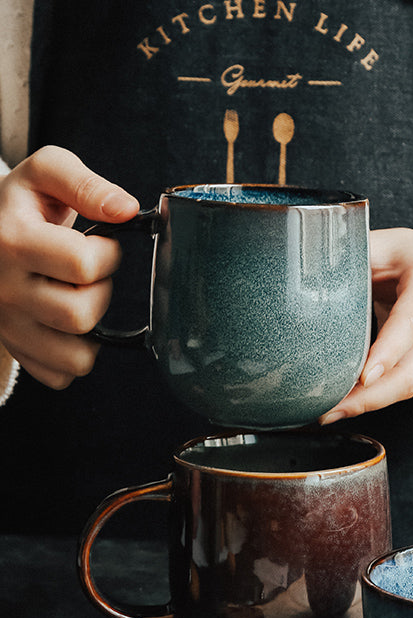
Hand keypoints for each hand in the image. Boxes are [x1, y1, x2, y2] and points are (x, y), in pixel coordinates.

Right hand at [0, 146, 138, 388]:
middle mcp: (3, 289)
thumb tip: (126, 209)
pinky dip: (74, 357)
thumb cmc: (22, 204)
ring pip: (75, 357)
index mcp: (12, 240)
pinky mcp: (14, 348)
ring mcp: (6, 325)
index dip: (108, 254)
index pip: (84, 264)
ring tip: (80, 299)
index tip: (101, 244)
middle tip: (89, 275)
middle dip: (101, 292)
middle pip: (80, 314)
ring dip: (93, 330)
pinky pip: (61, 375)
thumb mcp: (45, 174)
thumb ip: (85, 184)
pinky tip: (68, 326)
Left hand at [319, 226, 412, 423]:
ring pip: (410, 384)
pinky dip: (375, 398)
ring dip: (371, 403)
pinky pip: (404, 385)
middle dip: (373, 396)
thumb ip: (348, 258)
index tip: (363, 377)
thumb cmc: (406, 255)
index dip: (388, 352)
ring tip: (330, 412)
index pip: (411, 322)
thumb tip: (301, 276)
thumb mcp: (379, 242)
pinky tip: (345, 404)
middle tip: (332, 409)